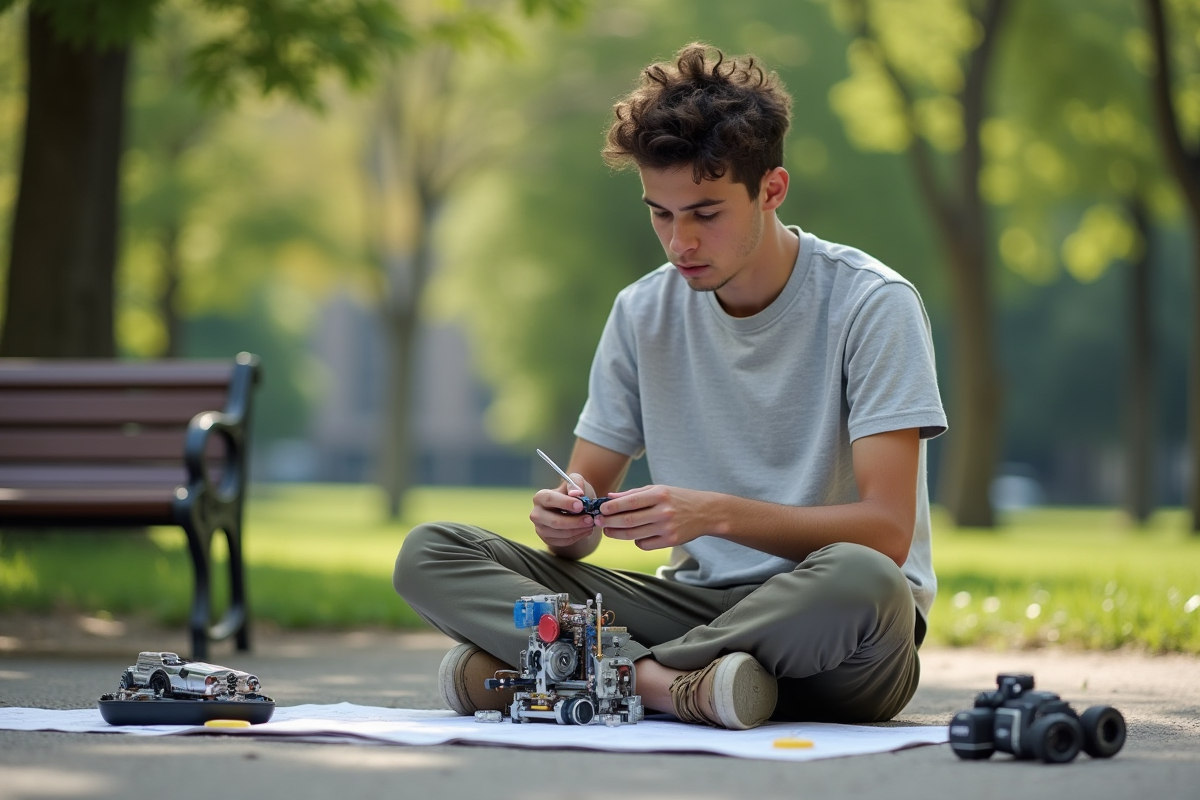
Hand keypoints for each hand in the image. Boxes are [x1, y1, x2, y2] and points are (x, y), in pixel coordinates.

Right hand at [530, 472, 600, 552]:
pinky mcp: (547, 539)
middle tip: (590, 519)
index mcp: (540, 497)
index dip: (565, 503)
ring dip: (578, 530)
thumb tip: (576, 493)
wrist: (573, 508)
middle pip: (554, 521)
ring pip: (560, 533)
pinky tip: (587, 530)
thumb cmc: (572, 493)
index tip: (581, 505)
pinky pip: (564, 541)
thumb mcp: (575, 481)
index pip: (550, 500)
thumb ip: (576, 483)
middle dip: (574, 521)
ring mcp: (540, 528)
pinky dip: (578, 536)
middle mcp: (537, 514)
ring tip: (591, 524)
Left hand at [593, 484, 715, 550]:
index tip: (600, 510)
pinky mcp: (670, 540)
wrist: (706, 512)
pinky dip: (635, 541)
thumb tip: (610, 498)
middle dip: (609, 522)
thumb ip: (634, 494)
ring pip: (633, 534)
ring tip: (608, 530)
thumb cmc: (678, 498)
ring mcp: (667, 527)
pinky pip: (644, 544)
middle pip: (628, 520)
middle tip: (597, 522)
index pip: (629, 502)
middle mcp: (663, 511)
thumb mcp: (658, 489)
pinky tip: (635, 535)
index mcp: (659, 494)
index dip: (611, 507)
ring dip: (616, 534)